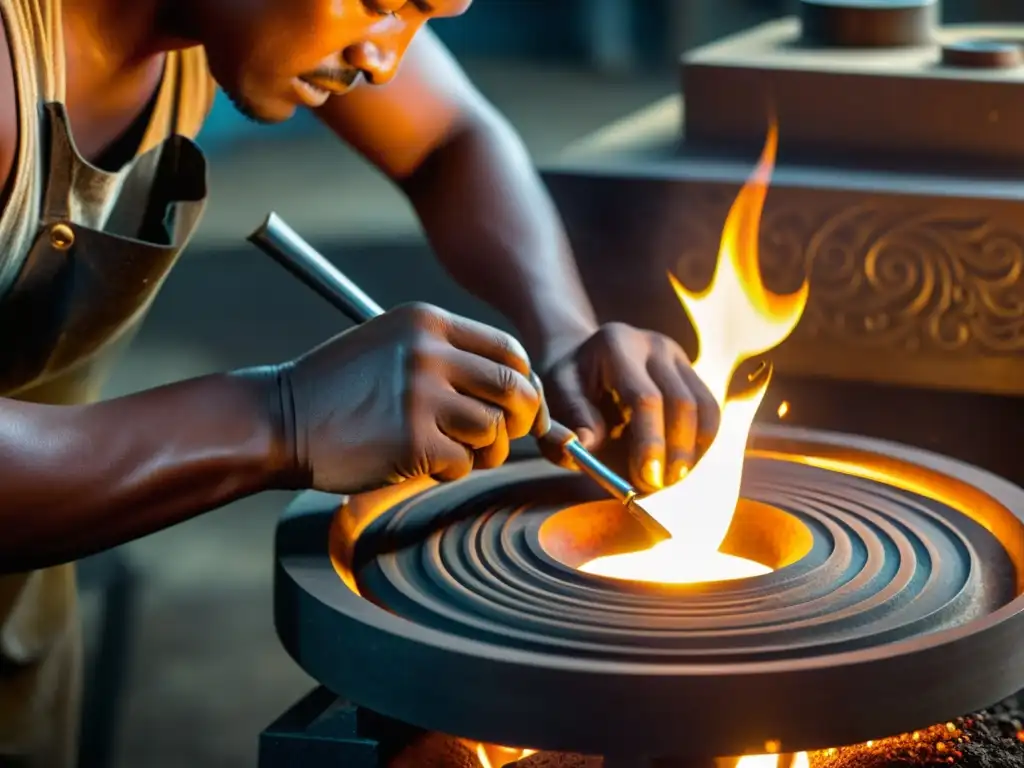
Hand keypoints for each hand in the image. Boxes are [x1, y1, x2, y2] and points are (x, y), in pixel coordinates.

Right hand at [277, 303, 540, 493]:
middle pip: (514, 389)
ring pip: (493, 430)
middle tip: (501, 438)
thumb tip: (521, 392)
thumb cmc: (340, 390)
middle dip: (520, 421)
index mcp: (427, 323)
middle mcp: (429, 353)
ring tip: (451, 451)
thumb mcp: (393, 346)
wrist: (280, 419)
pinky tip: (421, 463)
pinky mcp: (413, 440)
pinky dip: (450, 471)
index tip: (519, 408)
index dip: (524, 384)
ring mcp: (421, 396)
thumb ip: (450, 358)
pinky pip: (464, 463)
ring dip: (483, 452)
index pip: (509, 351)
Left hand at [539, 323, 719, 493]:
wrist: (582, 360)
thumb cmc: (567, 386)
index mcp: (616, 345)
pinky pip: (709, 409)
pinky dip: (701, 441)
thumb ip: (571, 421)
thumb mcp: (555, 399)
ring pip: (704, 405)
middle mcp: (652, 344)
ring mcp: (676, 355)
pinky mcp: (689, 371)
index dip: (651, 442)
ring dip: (694, 449)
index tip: (648, 479)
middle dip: (676, 450)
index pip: (645, 398)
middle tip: (663, 486)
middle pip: (682, 401)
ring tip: (675, 479)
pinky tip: (684, 463)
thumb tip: (587, 445)